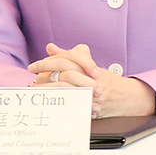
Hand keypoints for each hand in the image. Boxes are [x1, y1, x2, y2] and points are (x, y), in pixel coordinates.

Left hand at [29, 42, 155, 118]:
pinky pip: (70, 105)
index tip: (33, 66)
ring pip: (66, 89)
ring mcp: (91, 94)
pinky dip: (57, 103)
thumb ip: (68, 56)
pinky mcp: (90, 107)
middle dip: (45, 74)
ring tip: (36, 89)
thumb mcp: (87, 66)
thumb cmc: (104, 81)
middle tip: (31, 76)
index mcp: (90, 67)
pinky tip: (46, 102)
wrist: (124, 98)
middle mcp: (92, 80)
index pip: (67, 60)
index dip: (48, 62)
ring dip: (48, 89)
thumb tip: (50, 47)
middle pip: (65, 72)